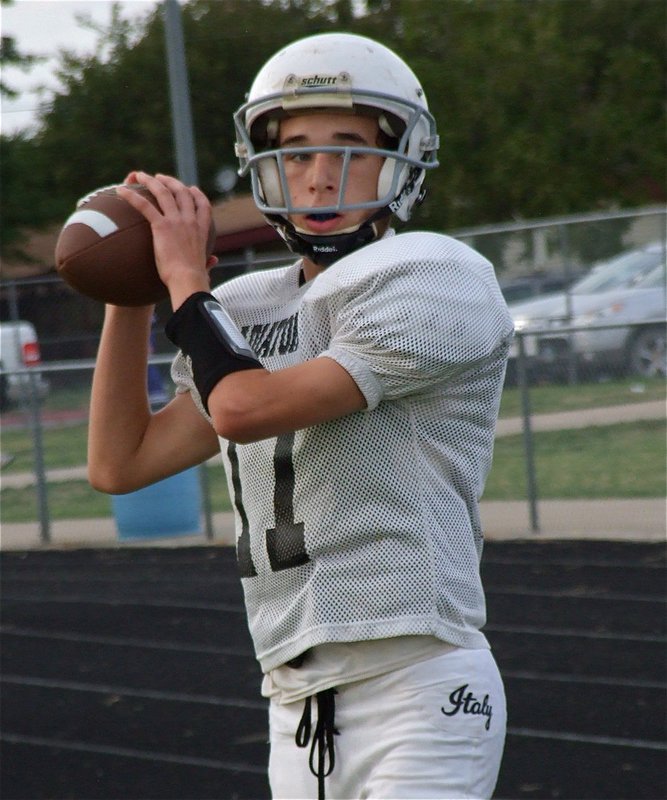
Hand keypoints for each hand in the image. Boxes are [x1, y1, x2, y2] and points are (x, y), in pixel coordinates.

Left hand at [118, 171, 216, 308]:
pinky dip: (131, 196)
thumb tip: (213, 261)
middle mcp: (190, 221)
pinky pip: (144, 206)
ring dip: (151, 181)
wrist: (188, 280)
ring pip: (163, 193)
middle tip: (159, 178)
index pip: (203, 205)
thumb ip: (208, 261)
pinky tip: (121, 191)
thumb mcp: (204, 266)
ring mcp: (176, 221)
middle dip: (170, 181)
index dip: (196, 194)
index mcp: (201, 230)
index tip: (191, 188)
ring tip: (140, 176)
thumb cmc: (195, 278)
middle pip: (182, 192)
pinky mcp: (162, 226)